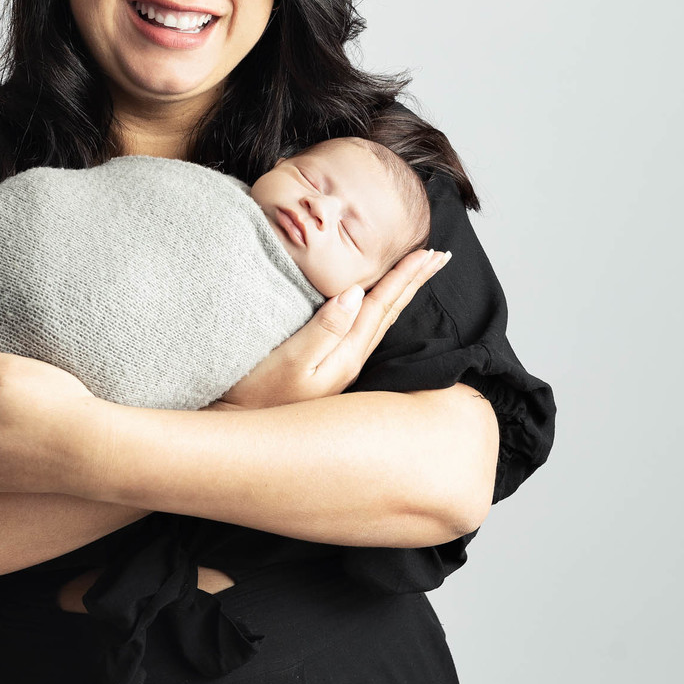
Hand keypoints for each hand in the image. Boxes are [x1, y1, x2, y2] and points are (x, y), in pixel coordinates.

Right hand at [204, 249, 450, 410]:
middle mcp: (350, 360)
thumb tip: (355, 292)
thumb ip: (325, 327)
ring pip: (381, 321)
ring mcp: (340, 366)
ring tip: (419, 274)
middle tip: (440, 256)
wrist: (242, 430)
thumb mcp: (292, 360)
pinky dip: (379, 309)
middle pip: (390, 312)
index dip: (404, 277)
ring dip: (402, 294)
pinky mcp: (327, 368)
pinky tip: (378, 305)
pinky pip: (365, 330)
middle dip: (414, 282)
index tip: (428, 252)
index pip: (381, 305)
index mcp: (346, 354)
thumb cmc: (259, 396)